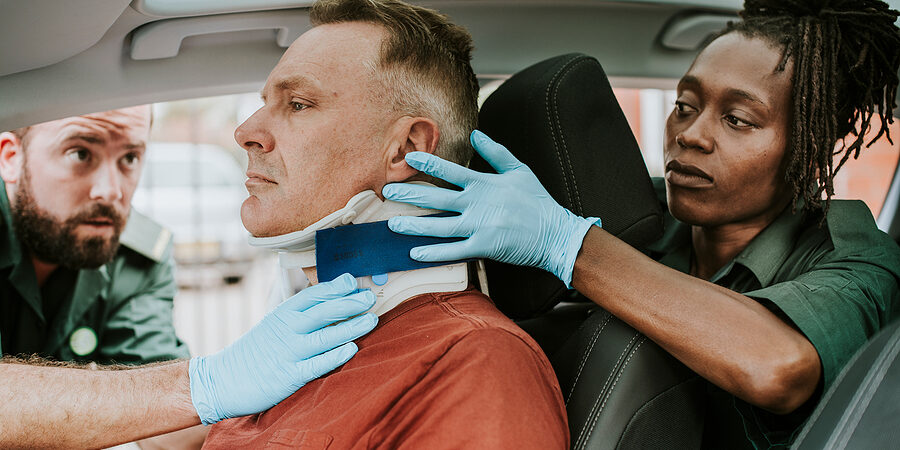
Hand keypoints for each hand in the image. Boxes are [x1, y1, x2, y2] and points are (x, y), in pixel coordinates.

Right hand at [188, 273, 376, 423]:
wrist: (223, 380)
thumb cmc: (256, 351)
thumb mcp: (274, 325)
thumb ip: (299, 314)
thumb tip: (331, 301)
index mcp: (283, 314)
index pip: (312, 295)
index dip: (334, 288)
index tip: (353, 281)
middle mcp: (287, 330)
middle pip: (323, 312)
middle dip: (349, 304)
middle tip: (370, 298)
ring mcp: (288, 352)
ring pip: (325, 336)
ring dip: (350, 327)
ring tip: (371, 320)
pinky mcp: (289, 376)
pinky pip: (316, 364)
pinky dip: (335, 356)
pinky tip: (352, 349)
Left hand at [382, 130, 598, 286]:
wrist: (555, 233)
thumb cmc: (537, 201)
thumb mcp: (519, 170)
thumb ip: (495, 152)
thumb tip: (475, 135)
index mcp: (485, 184)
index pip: (450, 172)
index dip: (428, 164)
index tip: (409, 158)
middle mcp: (478, 204)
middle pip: (437, 199)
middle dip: (410, 195)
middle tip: (387, 192)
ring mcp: (480, 227)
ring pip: (439, 226)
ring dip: (414, 226)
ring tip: (392, 224)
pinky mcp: (483, 247)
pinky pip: (453, 252)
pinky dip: (433, 253)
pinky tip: (414, 253)